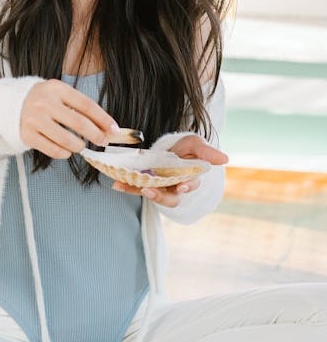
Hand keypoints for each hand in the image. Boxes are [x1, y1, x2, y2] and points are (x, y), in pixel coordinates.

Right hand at [20, 79, 117, 158]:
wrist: (11, 104)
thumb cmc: (44, 100)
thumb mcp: (61, 95)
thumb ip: (82, 109)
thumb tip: (107, 128)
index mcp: (57, 89)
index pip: (86, 105)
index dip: (103, 119)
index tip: (114, 130)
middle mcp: (45, 103)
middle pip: (79, 123)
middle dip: (96, 135)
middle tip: (103, 141)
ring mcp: (34, 120)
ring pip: (66, 140)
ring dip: (80, 146)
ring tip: (81, 145)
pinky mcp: (27, 135)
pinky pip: (53, 150)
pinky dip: (65, 153)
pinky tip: (67, 150)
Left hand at [111, 134, 227, 207]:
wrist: (171, 147)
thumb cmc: (186, 148)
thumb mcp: (196, 144)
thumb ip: (207, 152)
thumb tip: (225, 159)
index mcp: (188, 178)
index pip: (189, 185)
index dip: (186, 186)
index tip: (181, 185)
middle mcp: (173, 186)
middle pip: (170, 197)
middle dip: (160, 196)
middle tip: (150, 191)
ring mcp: (159, 186)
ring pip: (152, 194)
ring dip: (141, 192)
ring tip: (131, 187)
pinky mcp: (145, 183)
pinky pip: (136, 188)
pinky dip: (127, 187)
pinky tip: (117, 184)